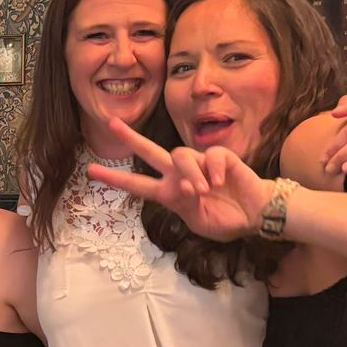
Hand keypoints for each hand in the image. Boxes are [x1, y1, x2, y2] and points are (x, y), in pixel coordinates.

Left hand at [85, 119, 271, 241]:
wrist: (255, 214)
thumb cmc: (226, 219)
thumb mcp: (200, 222)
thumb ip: (187, 205)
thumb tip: (186, 186)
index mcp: (169, 192)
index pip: (137, 183)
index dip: (115, 179)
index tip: (91, 172)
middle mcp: (179, 174)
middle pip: (149, 151)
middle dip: (130, 138)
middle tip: (111, 124)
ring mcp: (198, 163)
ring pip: (180, 155)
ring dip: (190, 174)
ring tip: (205, 191)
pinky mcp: (218, 155)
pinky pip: (208, 155)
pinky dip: (212, 170)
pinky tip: (221, 183)